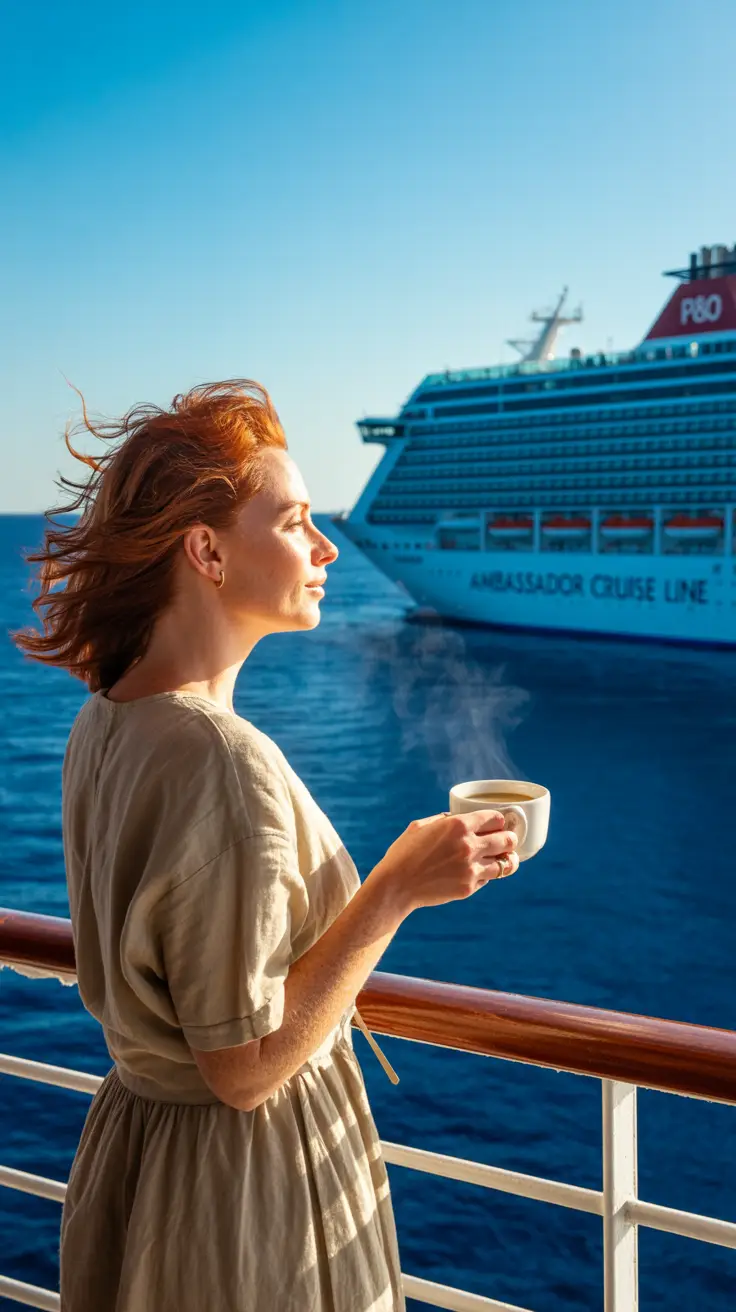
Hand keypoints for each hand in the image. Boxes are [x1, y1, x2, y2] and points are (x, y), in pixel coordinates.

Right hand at [370, 810, 518, 914]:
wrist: (396, 885)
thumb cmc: (405, 852)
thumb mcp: (421, 826)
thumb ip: (445, 819)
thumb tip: (461, 817)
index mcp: (458, 825)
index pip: (496, 818)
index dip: (499, 820)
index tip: (498, 824)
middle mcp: (469, 845)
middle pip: (508, 839)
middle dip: (509, 838)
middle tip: (505, 840)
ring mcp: (471, 869)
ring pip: (507, 863)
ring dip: (507, 859)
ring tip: (506, 858)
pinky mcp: (469, 887)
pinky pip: (488, 879)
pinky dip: (486, 874)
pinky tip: (479, 871)